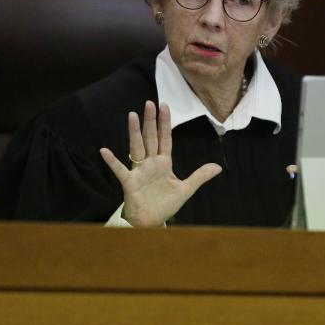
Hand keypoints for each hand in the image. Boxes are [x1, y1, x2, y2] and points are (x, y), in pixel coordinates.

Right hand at [99, 100, 221, 226]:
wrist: (151, 222)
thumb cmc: (165, 204)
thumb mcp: (185, 189)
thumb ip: (200, 176)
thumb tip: (219, 167)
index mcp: (164, 163)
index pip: (165, 138)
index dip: (165, 123)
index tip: (164, 106)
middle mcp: (150, 163)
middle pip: (150, 138)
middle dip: (150, 121)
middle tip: (149, 103)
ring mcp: (139, 171)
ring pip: (136, 147)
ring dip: (134, 132)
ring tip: (132, 116)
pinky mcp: (130, 182)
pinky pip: (120, 170)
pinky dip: (112, 161)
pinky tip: (104, 151)